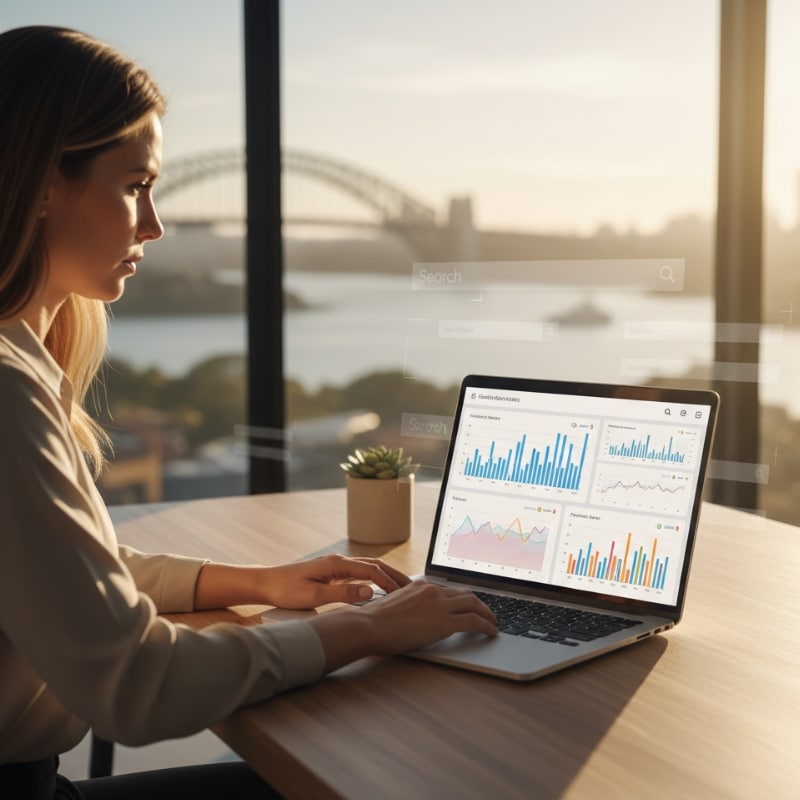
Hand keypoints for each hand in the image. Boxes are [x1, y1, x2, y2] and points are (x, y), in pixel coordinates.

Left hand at [261, 554, 410, 608]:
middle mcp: (338, 562)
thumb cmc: (286, 590)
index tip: (403, 594)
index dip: (389, 582)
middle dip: (393, 575)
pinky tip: (378, 590)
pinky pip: (358, 574)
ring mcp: (335, 567)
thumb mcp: (314, 596)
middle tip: (411, 588)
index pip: (371, 570)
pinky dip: (373, 579)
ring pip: (367, 568)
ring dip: (385, 576)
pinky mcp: (331, 574)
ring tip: (401, 588)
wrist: (266, 584)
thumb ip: (343, 593)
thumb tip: (369, 591)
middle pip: (374, 565)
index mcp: (337, 564)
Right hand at [359, 580, 497, 654]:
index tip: (469, 603)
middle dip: (480, 603)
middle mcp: (433, 591)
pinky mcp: (444, 622)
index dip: (463, 597)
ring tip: (493, 623)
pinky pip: (474, 621)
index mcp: (421, 586)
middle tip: (487, 613)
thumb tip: (418, 617)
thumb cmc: (375, 622)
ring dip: (487, 614)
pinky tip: (491, 632)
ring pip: (474, 604)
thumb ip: (411, 606)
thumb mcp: (395, 605)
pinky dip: (486, 626)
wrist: (369, 626)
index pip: (450, 589)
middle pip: (466, 593)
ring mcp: (439, 605)